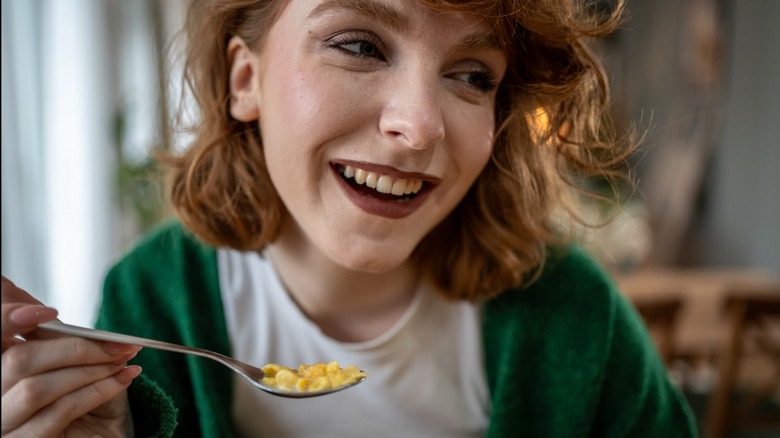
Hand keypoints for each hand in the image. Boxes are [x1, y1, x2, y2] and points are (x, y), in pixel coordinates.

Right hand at [2, 276, 141, 436]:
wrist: (103, 435)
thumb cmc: (86, 397)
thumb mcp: (71, 361)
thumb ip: (53, 338)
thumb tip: (44, 310)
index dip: (7, 319)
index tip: (48, 312)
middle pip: (18, 361)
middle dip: (74, 347)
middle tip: (117, 343)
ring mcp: (4, 424)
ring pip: (37, 388)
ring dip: (90, 369)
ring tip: (122, 360)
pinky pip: (60, 411)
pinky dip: (98, 390)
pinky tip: (123, 379)